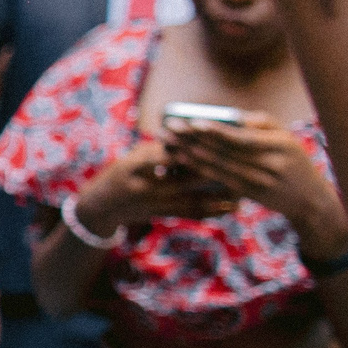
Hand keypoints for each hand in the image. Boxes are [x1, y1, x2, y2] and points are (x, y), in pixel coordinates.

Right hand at [76, 139, 238, 231]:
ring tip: (245, 188)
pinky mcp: (162, 215)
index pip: (165, 155)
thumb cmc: (122, 173)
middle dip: (215, 171)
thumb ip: (162, 146)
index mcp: (133, 166)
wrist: (102, 207)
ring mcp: (153, 204)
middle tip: (241, 164)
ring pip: (194, 199)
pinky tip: (233, 207)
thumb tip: (197, 132)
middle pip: (185, 179)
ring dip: (221, 195)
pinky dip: (214, 211)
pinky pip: (192, 214)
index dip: (191, 149)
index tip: (216, 142)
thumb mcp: (135, 155)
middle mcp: (144, 187)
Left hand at [163, 115, 347, 250]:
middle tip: (167, 129)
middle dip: (193, 140)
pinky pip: (220, 181)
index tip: (192, 121)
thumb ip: (259, 123)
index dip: (216, 131)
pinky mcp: (251, 194)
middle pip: (225, 152)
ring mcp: (260, 182)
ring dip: (190, 155)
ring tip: (167, 143)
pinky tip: (182, 161)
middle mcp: (270, 164)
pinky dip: (200, 170)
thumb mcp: (285, 136)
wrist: (310, 198)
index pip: (242, 138)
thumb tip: (228, 115)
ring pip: (218, 167)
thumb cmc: (293, 158)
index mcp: (281, 145)